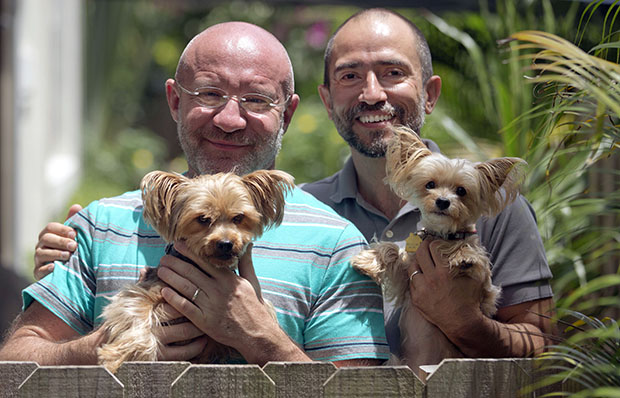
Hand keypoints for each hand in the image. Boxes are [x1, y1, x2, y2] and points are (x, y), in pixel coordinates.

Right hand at [34, 204, 81, 279]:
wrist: (70, 270)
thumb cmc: (71, 249)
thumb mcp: (73, 236)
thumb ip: (74, 222)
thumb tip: (76, 206)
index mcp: (49, 234)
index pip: (50, 227)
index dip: (62, 229)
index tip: (74, 233)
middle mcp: (41, 245)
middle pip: (46, 239)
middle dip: (60, 241)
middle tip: (74, 245)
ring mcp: (38, 259)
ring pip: (41, 254)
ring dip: (55, 254)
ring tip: (68, 256)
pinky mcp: (38, 273)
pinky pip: (39, 270)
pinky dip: (46, 269)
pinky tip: (55, 267)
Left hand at [157, 242, 286, 363]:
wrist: (257, 333)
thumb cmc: (254, 306)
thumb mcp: (253, 282)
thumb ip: (246, 262)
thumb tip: (248, 244)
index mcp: (229, 279)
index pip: (205, 261)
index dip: (189, 252)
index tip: (177, 245)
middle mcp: (218, 290)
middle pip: (192, 273)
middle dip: (175, 263)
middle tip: (163, 258)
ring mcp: (211, 306)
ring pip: (186, 288)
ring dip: (171, 278)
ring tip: (161, 271)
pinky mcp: (205, 321)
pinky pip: (186, 308)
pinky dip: (174, 299)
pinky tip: (164, 292)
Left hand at [407, 238, 483, 335]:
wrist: (462, 322)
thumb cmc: (470, 299)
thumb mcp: (475, 277)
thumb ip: (469, 261)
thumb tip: (467, 244)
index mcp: (445, 271)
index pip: (433, 247)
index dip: (434, 241)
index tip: (435, 240)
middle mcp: (431, 279)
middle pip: (420, 253)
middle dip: (423, 245)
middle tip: (425, 244)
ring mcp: (421, 289)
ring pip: (412, 267)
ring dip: (416, 260)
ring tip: (421, 259)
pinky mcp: (416, 298)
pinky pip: (411, 282)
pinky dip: (415, 276)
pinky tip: (420, 274)